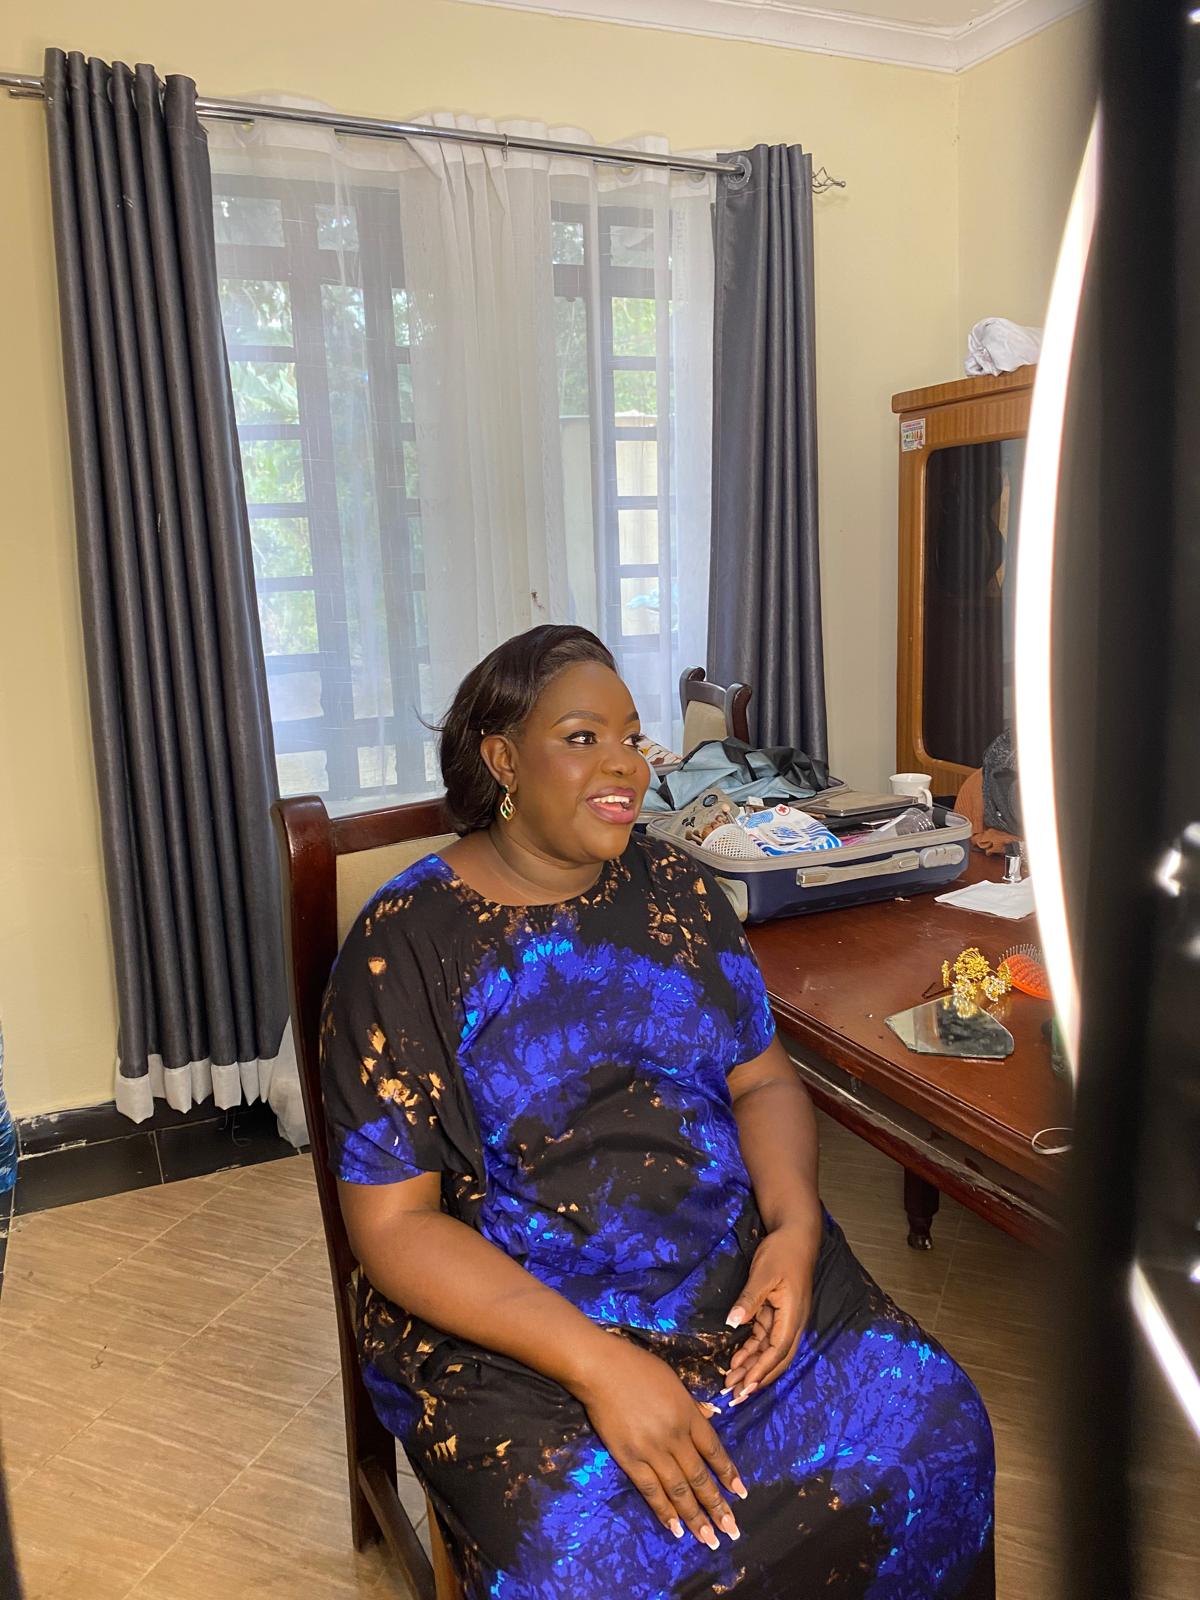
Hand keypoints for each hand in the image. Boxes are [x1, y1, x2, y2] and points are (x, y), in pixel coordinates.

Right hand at [569, 1337, 747, 1549]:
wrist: (601, 1369)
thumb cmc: (638, 1368)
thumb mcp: (674, 1380)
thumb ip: (692, 1404)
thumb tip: (711, 1416)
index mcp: (688, 1414)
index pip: (714, 1450)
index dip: (728, 1473)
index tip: (741, 1493)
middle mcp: (675, 1437)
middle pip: (700, 1477)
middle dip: (718, 1505)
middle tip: (732, 1530)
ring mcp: (652, 1451)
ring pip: (679, 1490)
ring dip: (696, 1517)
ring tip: (710, 1539)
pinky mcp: (630, 1460)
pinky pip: (651, 1491)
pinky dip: (664, 1511)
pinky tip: (676, 1529)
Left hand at [722, 1221, 817, 1403]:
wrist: (796, 1235)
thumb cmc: (782, 1253)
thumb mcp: (764, 1274)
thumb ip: (749, 1299)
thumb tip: (734, 1323)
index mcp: (793, 1317)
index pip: (777, 1351)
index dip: (760, 1371)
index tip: (744, 1387)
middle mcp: (792, 1323)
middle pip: (775, 1360)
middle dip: (756, 1379)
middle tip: (734, 1396)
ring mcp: (785, 1320)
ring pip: (769, 1352)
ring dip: (752, 1368)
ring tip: (731, 1383)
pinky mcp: (777, 1314)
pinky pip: (765, 1339)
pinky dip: (751, 1351)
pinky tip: (737, 1361)